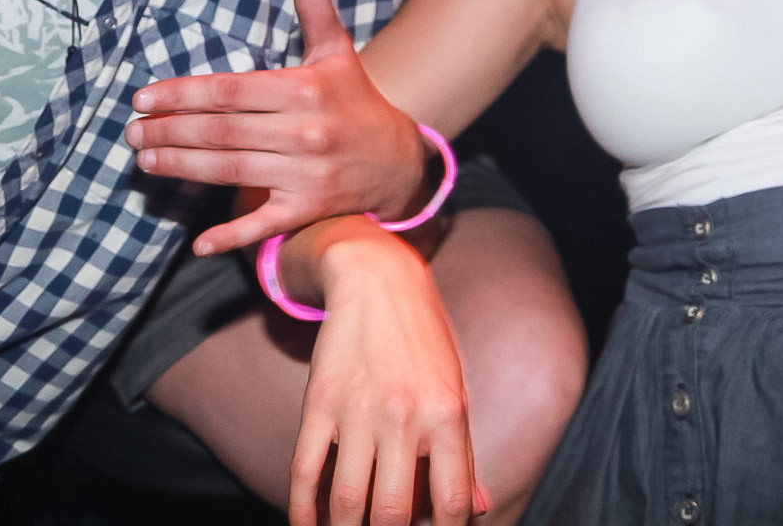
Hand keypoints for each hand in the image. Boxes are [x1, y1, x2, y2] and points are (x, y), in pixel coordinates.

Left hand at [128, 0, 428, 254]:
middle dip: (170, 131)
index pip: (230, 90)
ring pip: (230, 170)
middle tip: (132, 132)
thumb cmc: (354, 101)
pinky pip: (264, 224)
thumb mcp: (338, 55)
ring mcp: (305, 175)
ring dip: (182, 166)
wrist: (398, 160)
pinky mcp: (308, 209)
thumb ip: (317, 13)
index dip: (183, 93)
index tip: (144, 97)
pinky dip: (232, 236)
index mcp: (304, 90)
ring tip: (146, 160)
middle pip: (222, 132)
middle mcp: (304, 133)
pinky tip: (199, 242)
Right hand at [290, 219, 485, 525]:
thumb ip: (463, 453)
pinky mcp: (319, 403)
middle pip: (394, 512)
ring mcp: (357, 410)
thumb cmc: (425, 342)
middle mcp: (404, 415)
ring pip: (347, 502)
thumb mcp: (456, 390)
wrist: (378, 280)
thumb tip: (478, 508)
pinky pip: (305, 472)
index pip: (452, 501)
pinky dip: (303, 512)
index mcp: (448, 413)